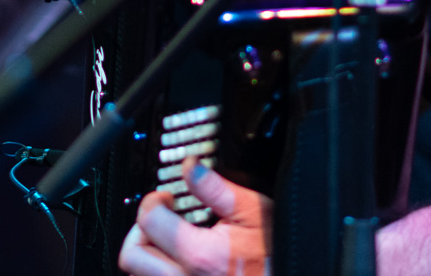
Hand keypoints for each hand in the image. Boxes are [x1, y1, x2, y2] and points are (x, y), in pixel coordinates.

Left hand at [118, 157, 271, 275]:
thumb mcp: (254, 212)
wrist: (298, 274)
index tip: (165, 197)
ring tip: (170, 239)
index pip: (149, 221)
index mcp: (199, 255)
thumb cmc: (278, 255)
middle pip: (132, 257)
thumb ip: (216, 188)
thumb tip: (190, 165)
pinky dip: (161, 271)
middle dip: (140, 231)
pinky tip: (180, 260)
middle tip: (159, 218)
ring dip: (149, 254)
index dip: (153, 201)